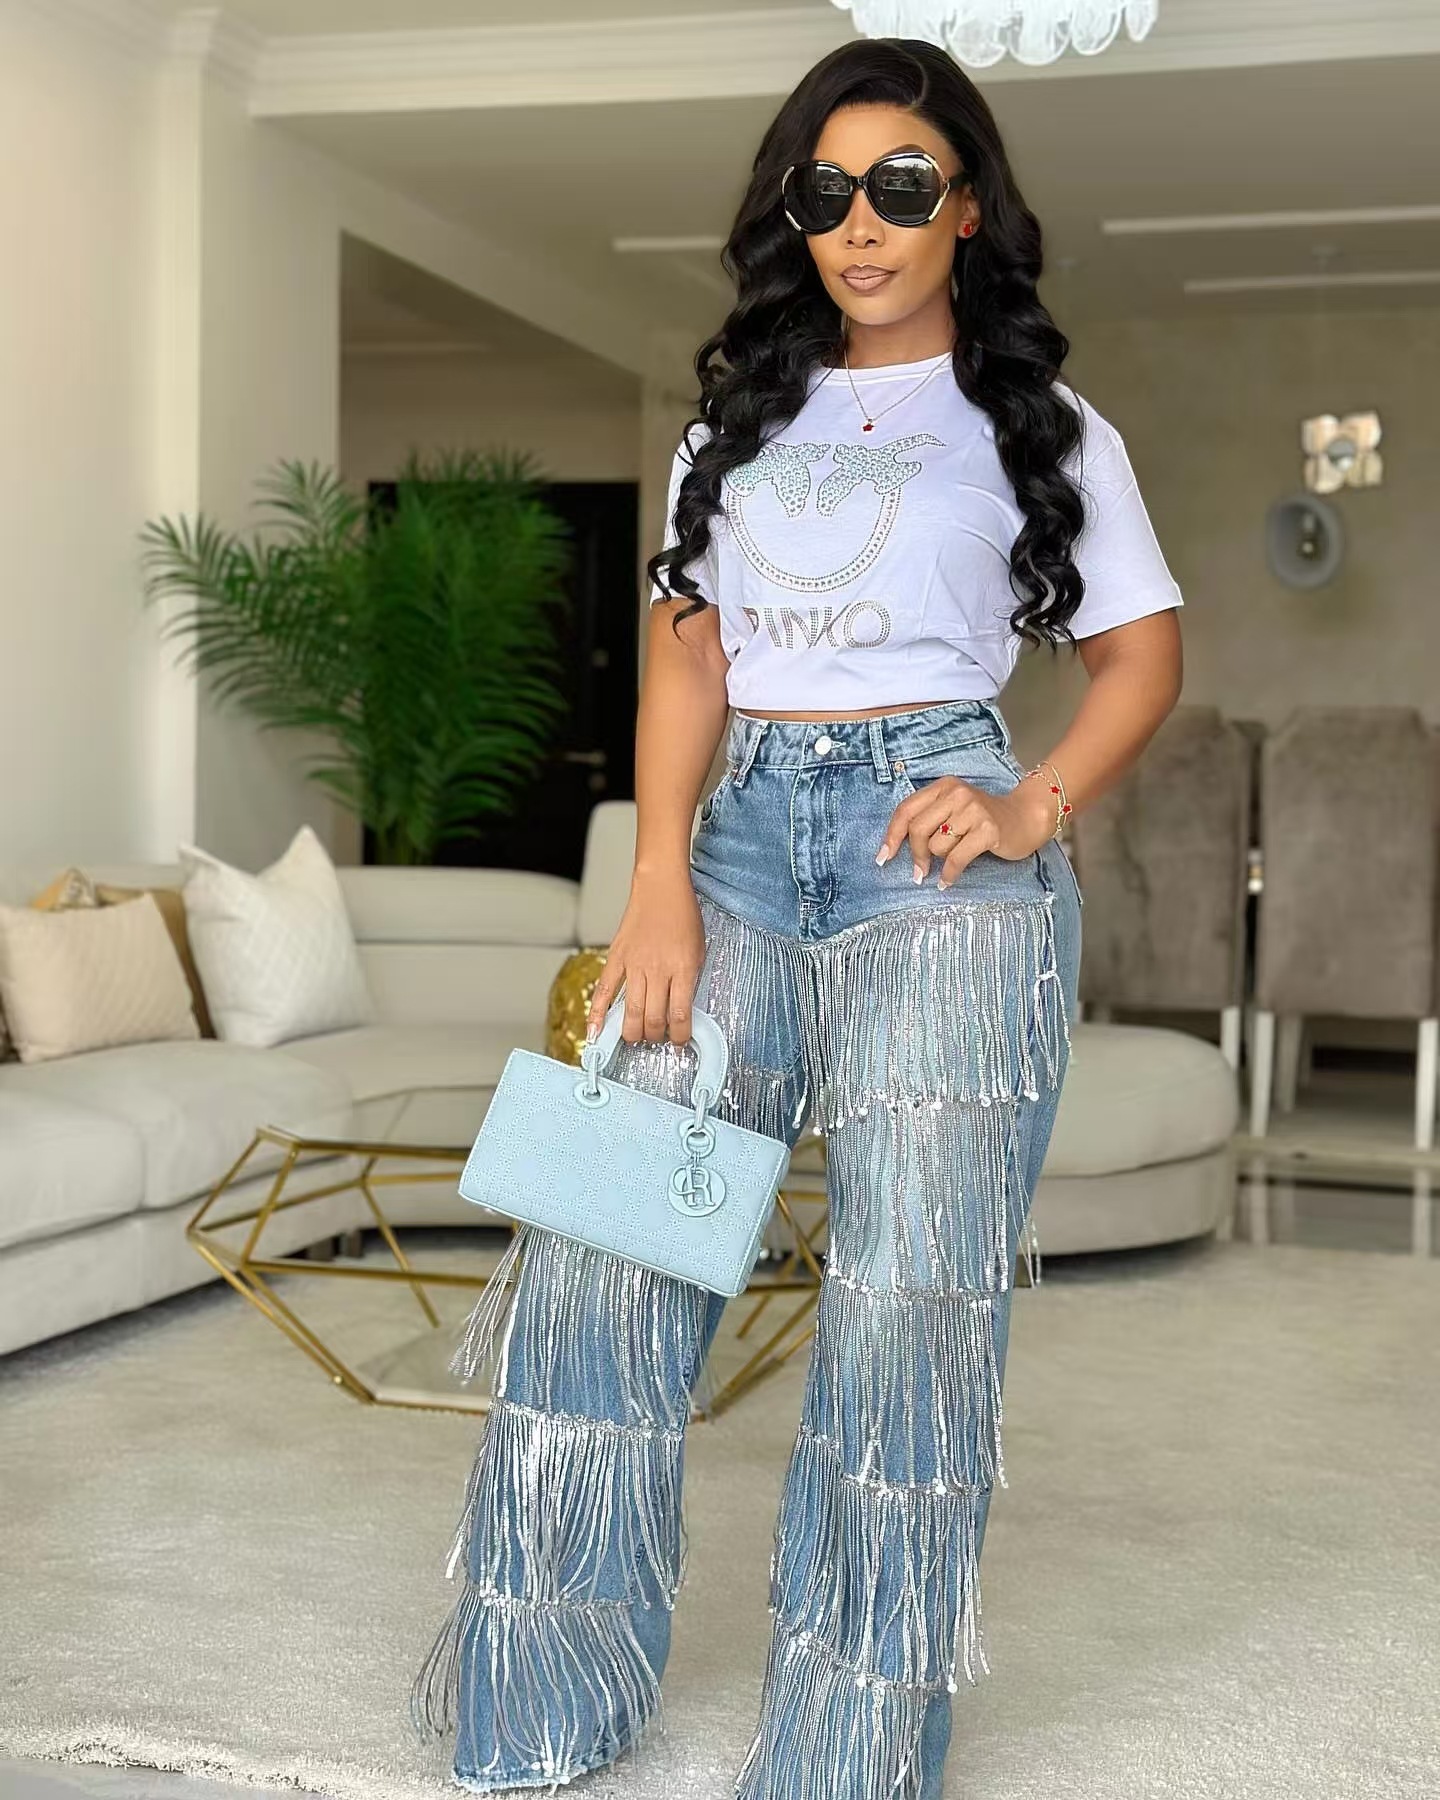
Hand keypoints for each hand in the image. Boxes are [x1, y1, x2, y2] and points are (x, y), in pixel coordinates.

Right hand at [585, 867, 706, 1046]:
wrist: (661, 889)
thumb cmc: (683, 916)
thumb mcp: (699, 951)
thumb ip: (690, 980)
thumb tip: (682, 1009)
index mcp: (682, 968)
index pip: (681, 1015)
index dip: (680, 1036)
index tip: (680, 1042)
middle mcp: (658, 969)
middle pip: (653, 1019)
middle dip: (655, 1037)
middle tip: (657, 1039)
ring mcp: (634, 965)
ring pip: (630, 1011)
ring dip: (633, 1032)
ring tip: (637, 1038)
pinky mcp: (617, 958)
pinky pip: (605, 991)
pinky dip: (598, 1014)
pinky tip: (596, 1031)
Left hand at [876, 772, 1056, 887]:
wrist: (1026, 818)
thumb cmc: (983, 819)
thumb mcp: (953, 810)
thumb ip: (928, 820)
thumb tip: (893, 849)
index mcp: (944, 786)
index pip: (906, 810)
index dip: (891, 836)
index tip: (883, 858)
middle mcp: (957, 794)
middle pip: (918, 830)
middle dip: (916, 855)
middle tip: (919, 873)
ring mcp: (974, 811)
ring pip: (937, 846)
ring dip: (941, 860)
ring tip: (955, 858)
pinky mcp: (988, 830)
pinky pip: (956, 859)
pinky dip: (949, 874)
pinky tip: (947, 882)